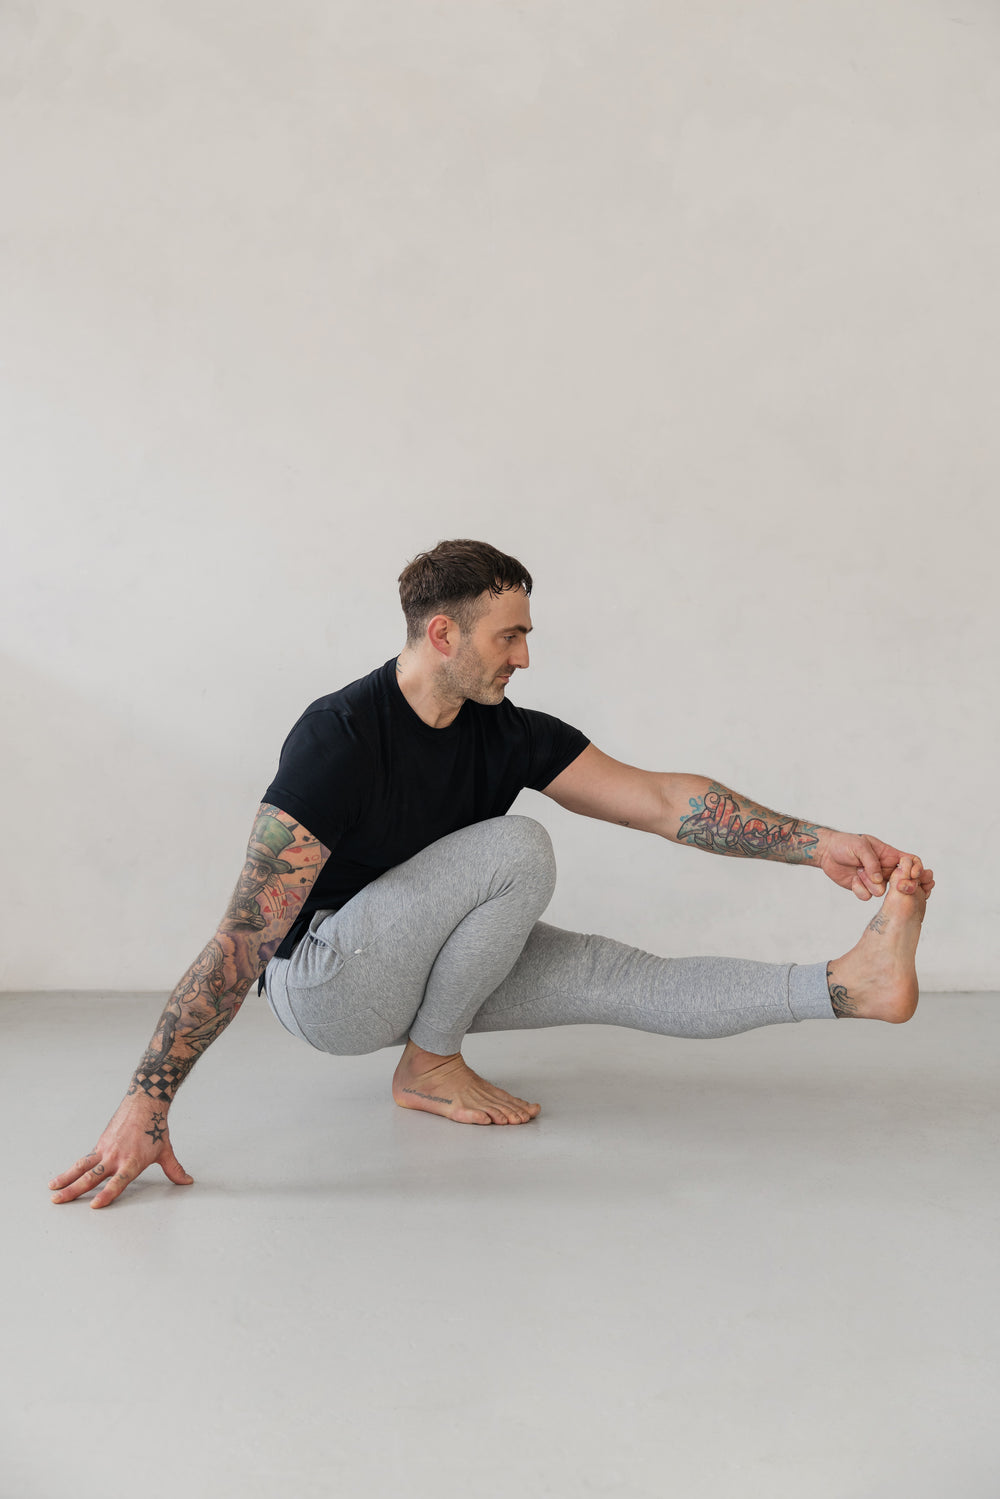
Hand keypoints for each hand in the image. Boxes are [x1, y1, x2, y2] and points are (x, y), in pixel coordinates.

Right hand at [49, 1095, 192, 1208]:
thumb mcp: (165, 1150)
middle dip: (75, 1191)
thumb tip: (187, 1181)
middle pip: (93, 1177)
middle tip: (59, 1201)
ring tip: (52, 1191)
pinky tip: (60, 1178)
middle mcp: (116, 1157)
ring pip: (82, 1168)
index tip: (95, 1206)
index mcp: (133, 1162)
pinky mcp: (100, 1144)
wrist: (146, 1102)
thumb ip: (174, 1169)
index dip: (107, 1194)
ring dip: (66, 1180)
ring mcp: (106, 1150)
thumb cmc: (155, 1128)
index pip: (118, 1182)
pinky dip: (71, 1170)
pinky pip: (84, 1160)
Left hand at [818, 830, 934, 900]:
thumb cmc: (845, 844)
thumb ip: (871, 862)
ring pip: (882, 891)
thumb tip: (879, 880)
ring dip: (869, 884)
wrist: (827, 852)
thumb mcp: (860, 846)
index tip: (912, 875)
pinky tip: (853, 880)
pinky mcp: (863, 888)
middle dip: (901, 886)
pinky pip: (867, 896)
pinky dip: (859, 890)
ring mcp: (875, 880)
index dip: (916, 869)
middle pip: (903, 882)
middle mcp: (885, 869)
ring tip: (858, 871)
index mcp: (889, 855)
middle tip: (893, 885)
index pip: (911, 861)